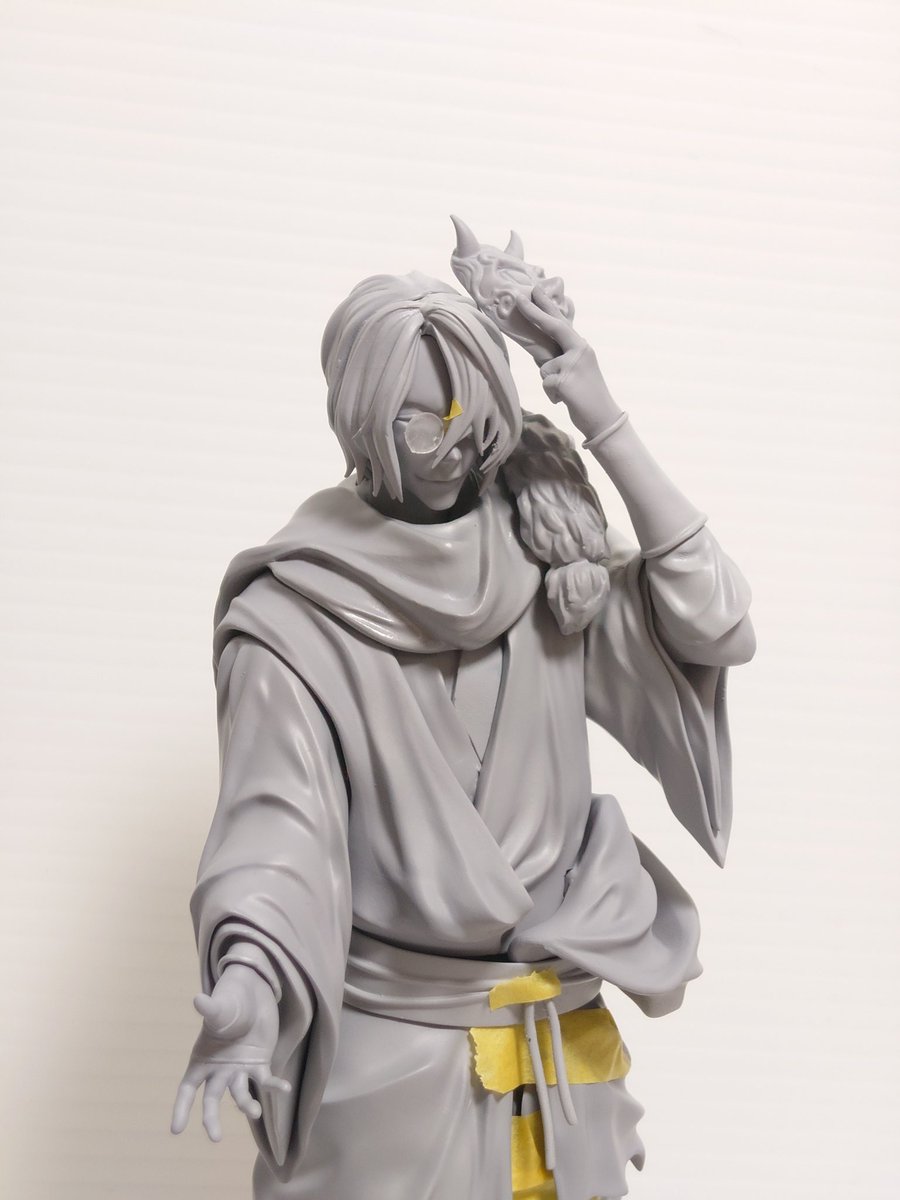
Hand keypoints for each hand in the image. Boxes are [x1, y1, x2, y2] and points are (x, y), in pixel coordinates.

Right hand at [171, 964, 290, 1141]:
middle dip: (211, 1118)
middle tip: (216, 1137)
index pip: (188, 1088)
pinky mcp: (260, 1065)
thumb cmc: (230, 1003)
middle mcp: (219, 1070)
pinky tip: (285, 1089)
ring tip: (255, 1112)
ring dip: (247, 1105)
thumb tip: (198, 999)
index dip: (181, 1108)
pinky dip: (274, 1086)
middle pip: (212, 1098)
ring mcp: (239, 1070)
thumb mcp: (220, 1009)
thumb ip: (210, 1010)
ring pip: (240, 1095)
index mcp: (201, 1060)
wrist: (252, 996)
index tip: (176, 1130)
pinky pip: (266, 1081)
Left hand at [516, 287, 620, 438]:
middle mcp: (579, 349)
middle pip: (553, 327)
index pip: (561, 322)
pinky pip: (546, 384)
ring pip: (544, 367)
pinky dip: (552, 394)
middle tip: (519, 298)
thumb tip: (540, 351)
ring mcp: (572, 364)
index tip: (535, 289)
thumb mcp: (575, 370)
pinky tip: (565, 399)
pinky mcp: (564, 380)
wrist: (603, 417)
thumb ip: (560, 356)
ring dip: (549, 382)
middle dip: (534, 312)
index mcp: (581, 346)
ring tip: (567, 391)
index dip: (546, 306)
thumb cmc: (586, 394)